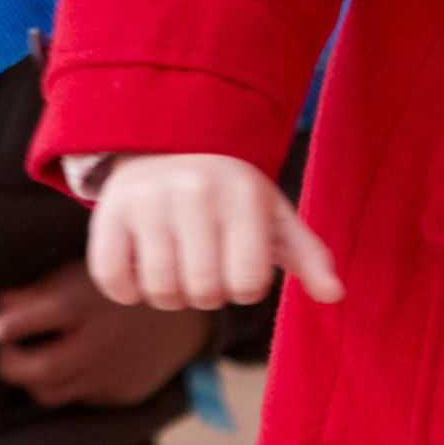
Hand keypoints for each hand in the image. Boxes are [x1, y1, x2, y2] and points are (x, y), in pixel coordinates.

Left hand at [0, 261, 210, 409]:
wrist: (188, 310)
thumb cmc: (126, 281)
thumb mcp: (86, 271)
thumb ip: (40, 291)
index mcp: (86, 304)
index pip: (32, 322)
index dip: (4, 328)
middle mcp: (98, 344)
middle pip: (37, 372)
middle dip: (9, 365)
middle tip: (4, 351)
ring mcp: (111, 374)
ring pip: (51, 393)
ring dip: (34, 379)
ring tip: (34, 359)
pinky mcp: (122, 393)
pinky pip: (80, 396)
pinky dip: (69, 382)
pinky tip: (76, 363)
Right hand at [85, 151, 335, 313]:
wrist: (167, 148)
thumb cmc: (230, 198)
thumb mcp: (274, 217)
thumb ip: (309, 256)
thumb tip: (335, 294)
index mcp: (242, 195)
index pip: (247, 285)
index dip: (244, 288)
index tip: (238, 264)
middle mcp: (194, 192)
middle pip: (203, 292)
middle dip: (207, 294)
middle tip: (204, 266)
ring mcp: (148, 201)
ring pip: (160, 292)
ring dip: (169, 295)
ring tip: (175, 266)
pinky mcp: (108, 212)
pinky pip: (113, 281)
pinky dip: (126, 290)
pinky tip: (140, 268)